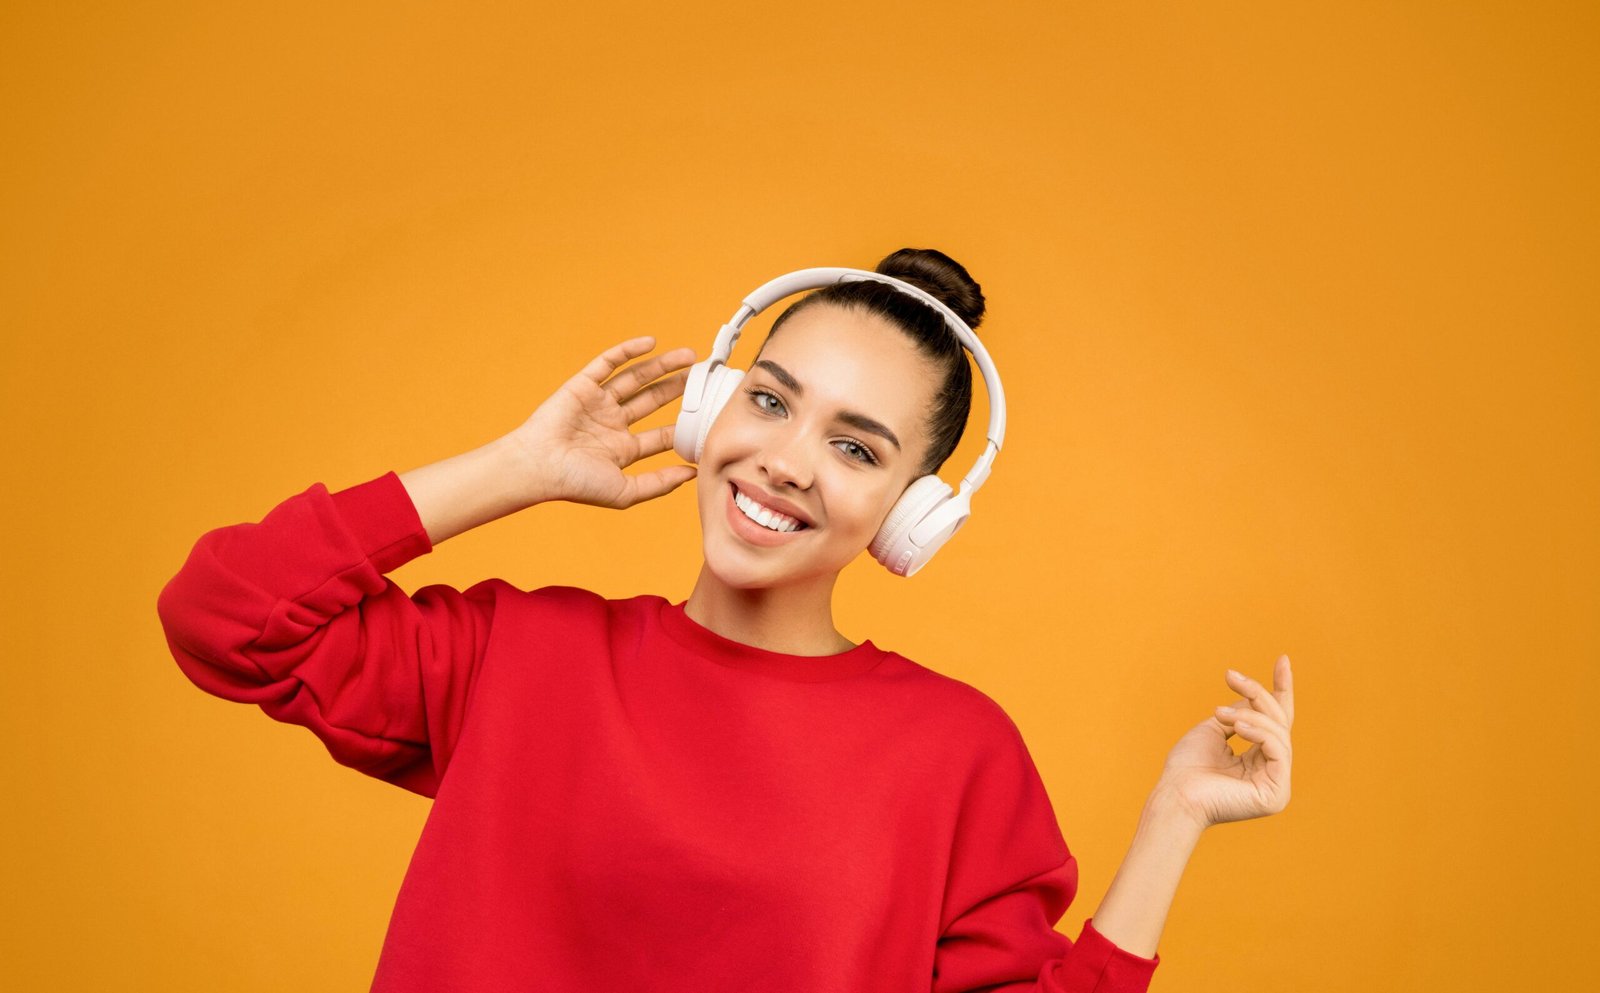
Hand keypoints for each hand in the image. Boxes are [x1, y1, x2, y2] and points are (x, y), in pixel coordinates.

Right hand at [506, 335, 698, 508]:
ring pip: (636, 379)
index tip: (710, 414)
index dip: (685, 424)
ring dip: (661, 366)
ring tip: (688, 357)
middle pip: (653, 401)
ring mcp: (598, 403)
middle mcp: (612, 424)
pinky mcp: (582, 386)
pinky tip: (651, 343)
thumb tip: (693, 475)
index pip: (661, 434)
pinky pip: (608, 363)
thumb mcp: (626, 492)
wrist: (539, 467)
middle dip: (678, 389)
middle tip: (702, 377)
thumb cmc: (576, 484)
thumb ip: (659, 483)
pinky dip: (628, 351)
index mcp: (623, 450)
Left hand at [1157, 654, 1294, 830]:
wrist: (1174, 795)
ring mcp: (1277, 785)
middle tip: (1231, 676)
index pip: (1276, 722)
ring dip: (1249, 714)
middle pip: (1278, 722)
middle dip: (1257, 694)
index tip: (1283, 659)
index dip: (1280, 690)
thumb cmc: (1186, 767)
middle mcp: (1271, 772)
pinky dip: (1259, 732)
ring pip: (1278, 733)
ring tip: (1219, 712)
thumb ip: (1240, 714)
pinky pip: (1279, 751)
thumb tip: (1256, 698)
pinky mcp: (1276, 794)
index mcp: (1258, 761)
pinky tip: (1238, 726)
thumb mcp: (1214, 729)